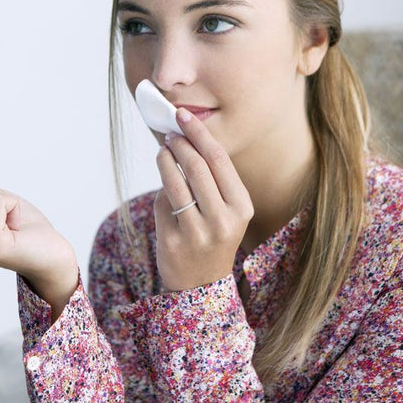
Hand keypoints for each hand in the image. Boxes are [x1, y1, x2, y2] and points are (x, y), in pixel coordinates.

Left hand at [154, 108, 253, 290]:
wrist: (200, 285)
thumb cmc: (213, 239)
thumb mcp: (226, 212)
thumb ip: (213, 181)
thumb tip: (188, 140)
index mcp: (241, 207)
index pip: (218, 159)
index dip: (198, 134)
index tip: (184, 117)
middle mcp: (222, 220)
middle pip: (195, 166)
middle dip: (179, 144)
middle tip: (169, 133)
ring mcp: (196, 232)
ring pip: (174, 183)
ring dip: (165, 160)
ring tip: (163, 151)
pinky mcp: (172, 241)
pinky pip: (162, 204)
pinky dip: (161, 190)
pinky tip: (164, 186)